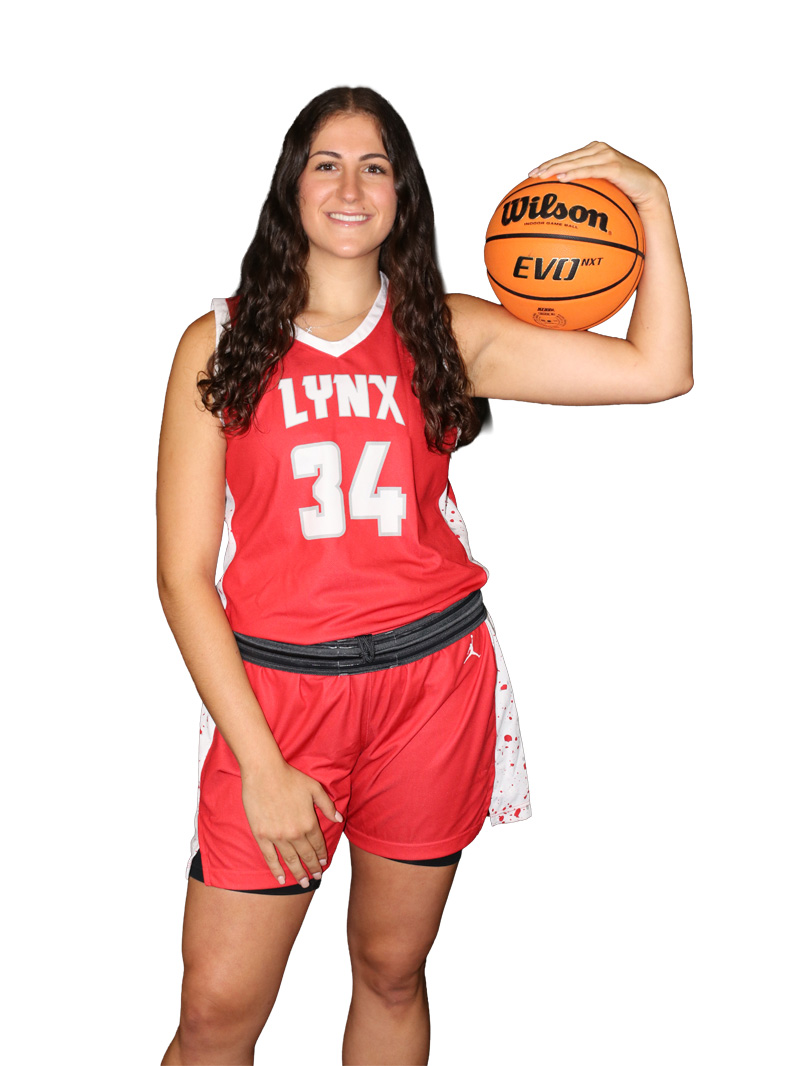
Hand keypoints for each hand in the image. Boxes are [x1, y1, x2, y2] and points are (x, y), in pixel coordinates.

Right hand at [241, 760, 343, 886]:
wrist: (264, 773)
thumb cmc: (290, 778)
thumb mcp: (315, 788)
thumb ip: (328, 806)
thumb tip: (339, 820)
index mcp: (309, 822)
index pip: (318, 844)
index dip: (322, 855)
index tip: (324, 863)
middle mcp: (295, 833)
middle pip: (306, 855)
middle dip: (313, 868)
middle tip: (317, 878)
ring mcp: (277, 836)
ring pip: (290, 860)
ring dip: (298, 873)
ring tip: (303, 883)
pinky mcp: (262, 836)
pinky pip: (270, 858)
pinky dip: (276, 870)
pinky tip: (281, 879)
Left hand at [529, 141, 666, 212]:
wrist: (648, 190)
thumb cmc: (625, 192)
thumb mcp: (603, 188)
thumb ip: (587, 188)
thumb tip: (567, 204)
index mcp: (593, 152)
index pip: (566, 157)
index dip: (549, 163)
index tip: (532, 173)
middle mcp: (598, 150)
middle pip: (568, 157)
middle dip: (548, 165)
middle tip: (532, 175)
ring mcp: (606, 156)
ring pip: (576, 161)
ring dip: (558, 168)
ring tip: (542, 176)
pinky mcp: (614, 166)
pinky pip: (590, 170)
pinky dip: (576, 173)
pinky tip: (562, 179)